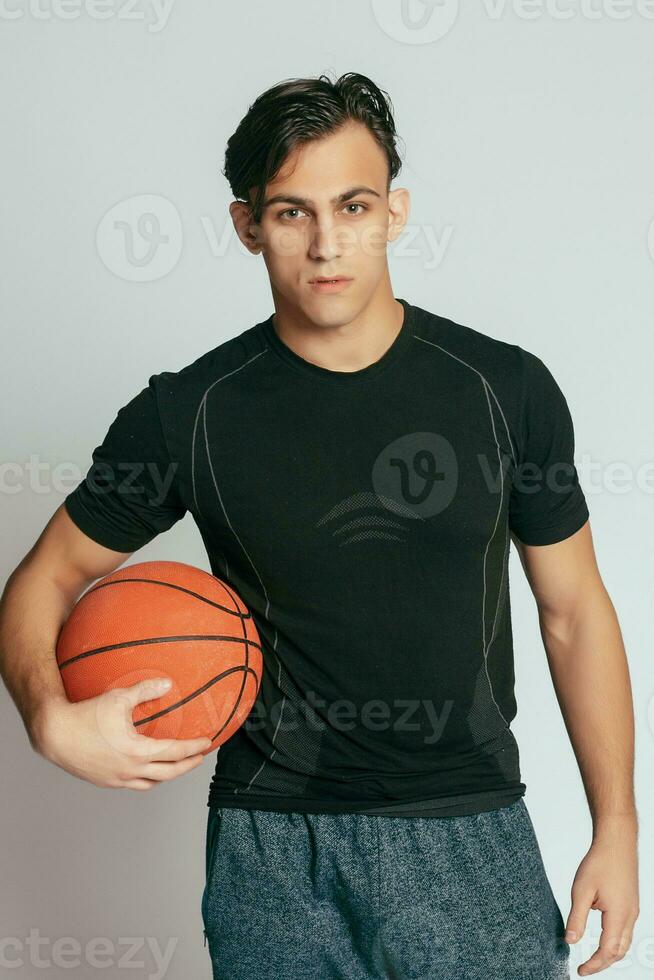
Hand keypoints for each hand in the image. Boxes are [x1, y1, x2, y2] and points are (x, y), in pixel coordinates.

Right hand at [33, 678, 212, 789]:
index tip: (207, 742)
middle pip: (169, 773)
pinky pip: (134, 784)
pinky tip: (148, 768)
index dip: (194, 748)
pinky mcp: (106, 781)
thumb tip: (167, 684)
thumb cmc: (85, 715)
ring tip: (177, 764)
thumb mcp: (118, 698)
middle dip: (188, 765)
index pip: (175, 753)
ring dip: (168, 775)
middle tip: (200, 757)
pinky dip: (148, 778)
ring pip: (152, 783)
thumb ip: (145, 690)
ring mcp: (117, 779)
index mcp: (138, 752)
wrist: (54, 734)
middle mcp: (130, 770)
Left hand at [565, 817, 638, 974]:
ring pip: (624, 942)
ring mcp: (633, 910)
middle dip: (603, 963)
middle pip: (619, 951)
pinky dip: (614, 941)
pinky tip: (602, 936)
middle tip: (585, 968)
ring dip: (610, 954)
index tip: (581, 971)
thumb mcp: (581, 891)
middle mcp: (630, 916)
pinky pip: (625, 930)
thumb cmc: (600, 862)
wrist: (617, 842)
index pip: (607, 951)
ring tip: (593, 958)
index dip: (594, 964)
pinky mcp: (631, 904)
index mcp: (618, 915)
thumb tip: (571, 941)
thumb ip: (577, 919)